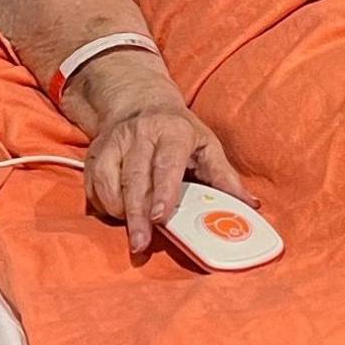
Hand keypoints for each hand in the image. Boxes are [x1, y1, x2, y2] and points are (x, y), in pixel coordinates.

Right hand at [70, 53, 248, 261]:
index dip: (163, 191)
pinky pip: (93, 185)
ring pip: (109, 181)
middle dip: (137, 214)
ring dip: (119, 211)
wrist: (139, 101)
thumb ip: (225, 177)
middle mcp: (140, 134)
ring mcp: (114, 142)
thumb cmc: (179, 130)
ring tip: (133, 232)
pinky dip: (103, 205)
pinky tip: (118, 215)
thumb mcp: (207, 144)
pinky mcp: (94, 153)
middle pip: (135, 178)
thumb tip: (251, 205)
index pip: (166, 163)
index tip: (160, 217)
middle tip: (141, 243)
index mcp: (173, 131)